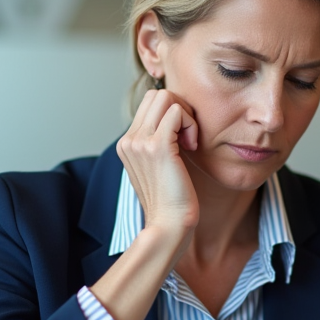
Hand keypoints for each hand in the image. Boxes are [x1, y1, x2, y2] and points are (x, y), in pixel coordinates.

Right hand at [116, 88, 200, 241]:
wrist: (168, 225)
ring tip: (189, 142)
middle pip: (157, 94)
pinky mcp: (157, 147)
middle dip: (180, 108)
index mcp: (127, 143)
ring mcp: (140, 142)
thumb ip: (159, 143)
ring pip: (167, 97)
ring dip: (186, 115)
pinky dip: (191, 124)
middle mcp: (129, 140)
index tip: (182, 139)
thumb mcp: (159, 166)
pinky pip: (177, 112)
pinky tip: (192, 146)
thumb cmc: (171, 200)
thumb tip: (177, 120)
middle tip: (187, 137)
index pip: (150, 102)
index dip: (173, 113)